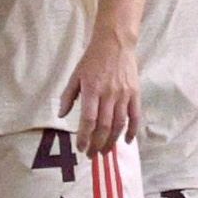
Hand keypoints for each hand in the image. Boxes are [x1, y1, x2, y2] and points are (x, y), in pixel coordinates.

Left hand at [60, 33, 139, 155]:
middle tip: (92, 155)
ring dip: (112, 141)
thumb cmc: (92, 59)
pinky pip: (135, 116)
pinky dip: (132, 131)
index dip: (84, 137)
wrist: (115, 43)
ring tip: (105, 152)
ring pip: (119, 124)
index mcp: (91, 90)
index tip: (81, 149)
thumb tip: (62, 115)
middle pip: (104, 126)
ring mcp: (124, 94)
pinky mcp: (135, 93)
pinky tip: (126, 141)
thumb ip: (68, 96)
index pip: (88, 120)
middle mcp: (109, 94)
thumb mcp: (75, 75)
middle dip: (97, 144)